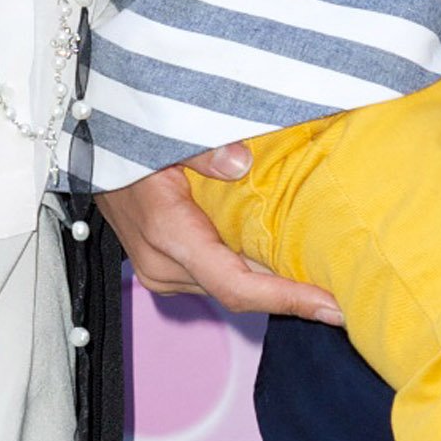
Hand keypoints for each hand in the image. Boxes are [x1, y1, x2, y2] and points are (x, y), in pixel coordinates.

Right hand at [98, 154, 342, 324]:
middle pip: (241, 293)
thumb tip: (241, 162)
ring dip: (276, 286)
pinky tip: (288, 264)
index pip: (238, 286)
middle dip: (294, 297)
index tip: (333, 307)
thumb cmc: (130, 139)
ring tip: (328, 282)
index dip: (288, 300)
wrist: (91, 151)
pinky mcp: (165, 269)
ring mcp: (161, 273)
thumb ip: (204, 149)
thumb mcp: (164, 134)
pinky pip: (220, 277)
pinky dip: (255, 273)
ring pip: (231, 288)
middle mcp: (164, 267)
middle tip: (349, 296)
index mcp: (169, 236)